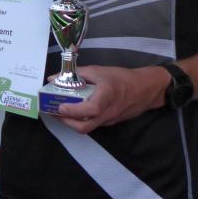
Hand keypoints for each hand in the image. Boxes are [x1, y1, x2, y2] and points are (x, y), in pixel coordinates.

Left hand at [54, 65, 169, 133]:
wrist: (145, 88)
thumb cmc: (121, 77)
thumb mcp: (98, 70)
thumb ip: (75, 74)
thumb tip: (53, 78)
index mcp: (107, 96)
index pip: (91, 109)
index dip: (74, 110)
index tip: (60, 106)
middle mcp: (108, 112)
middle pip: (85, 127)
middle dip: (65, 121)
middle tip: (52, 111)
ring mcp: (109, 120)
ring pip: (87, 128)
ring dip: (71, 122)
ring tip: (59, 111)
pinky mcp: (110, 122)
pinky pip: (93, 124)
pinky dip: (80, 120)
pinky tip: (73, 111)